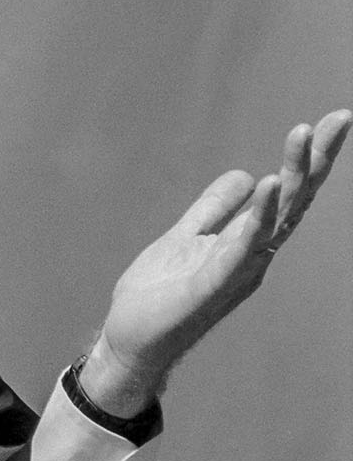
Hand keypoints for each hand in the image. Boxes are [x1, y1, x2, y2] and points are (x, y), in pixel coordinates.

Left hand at [81, 109, 350, 416]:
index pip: (287, 195)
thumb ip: (213, 209)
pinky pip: (236, 252)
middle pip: (292, 203)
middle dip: (313, 160)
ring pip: (272, 221)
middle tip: (338, 119)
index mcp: (247, 242)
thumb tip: (246, 175)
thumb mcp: (185, 237)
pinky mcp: (208, 289)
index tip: (331, 120)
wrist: (128, 341)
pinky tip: (266, 190)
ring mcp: (234, 273)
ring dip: (289, 180)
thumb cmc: (159, 295)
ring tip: (301, 139)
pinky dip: (253, 222)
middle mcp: (252, 256)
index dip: (309, 159)